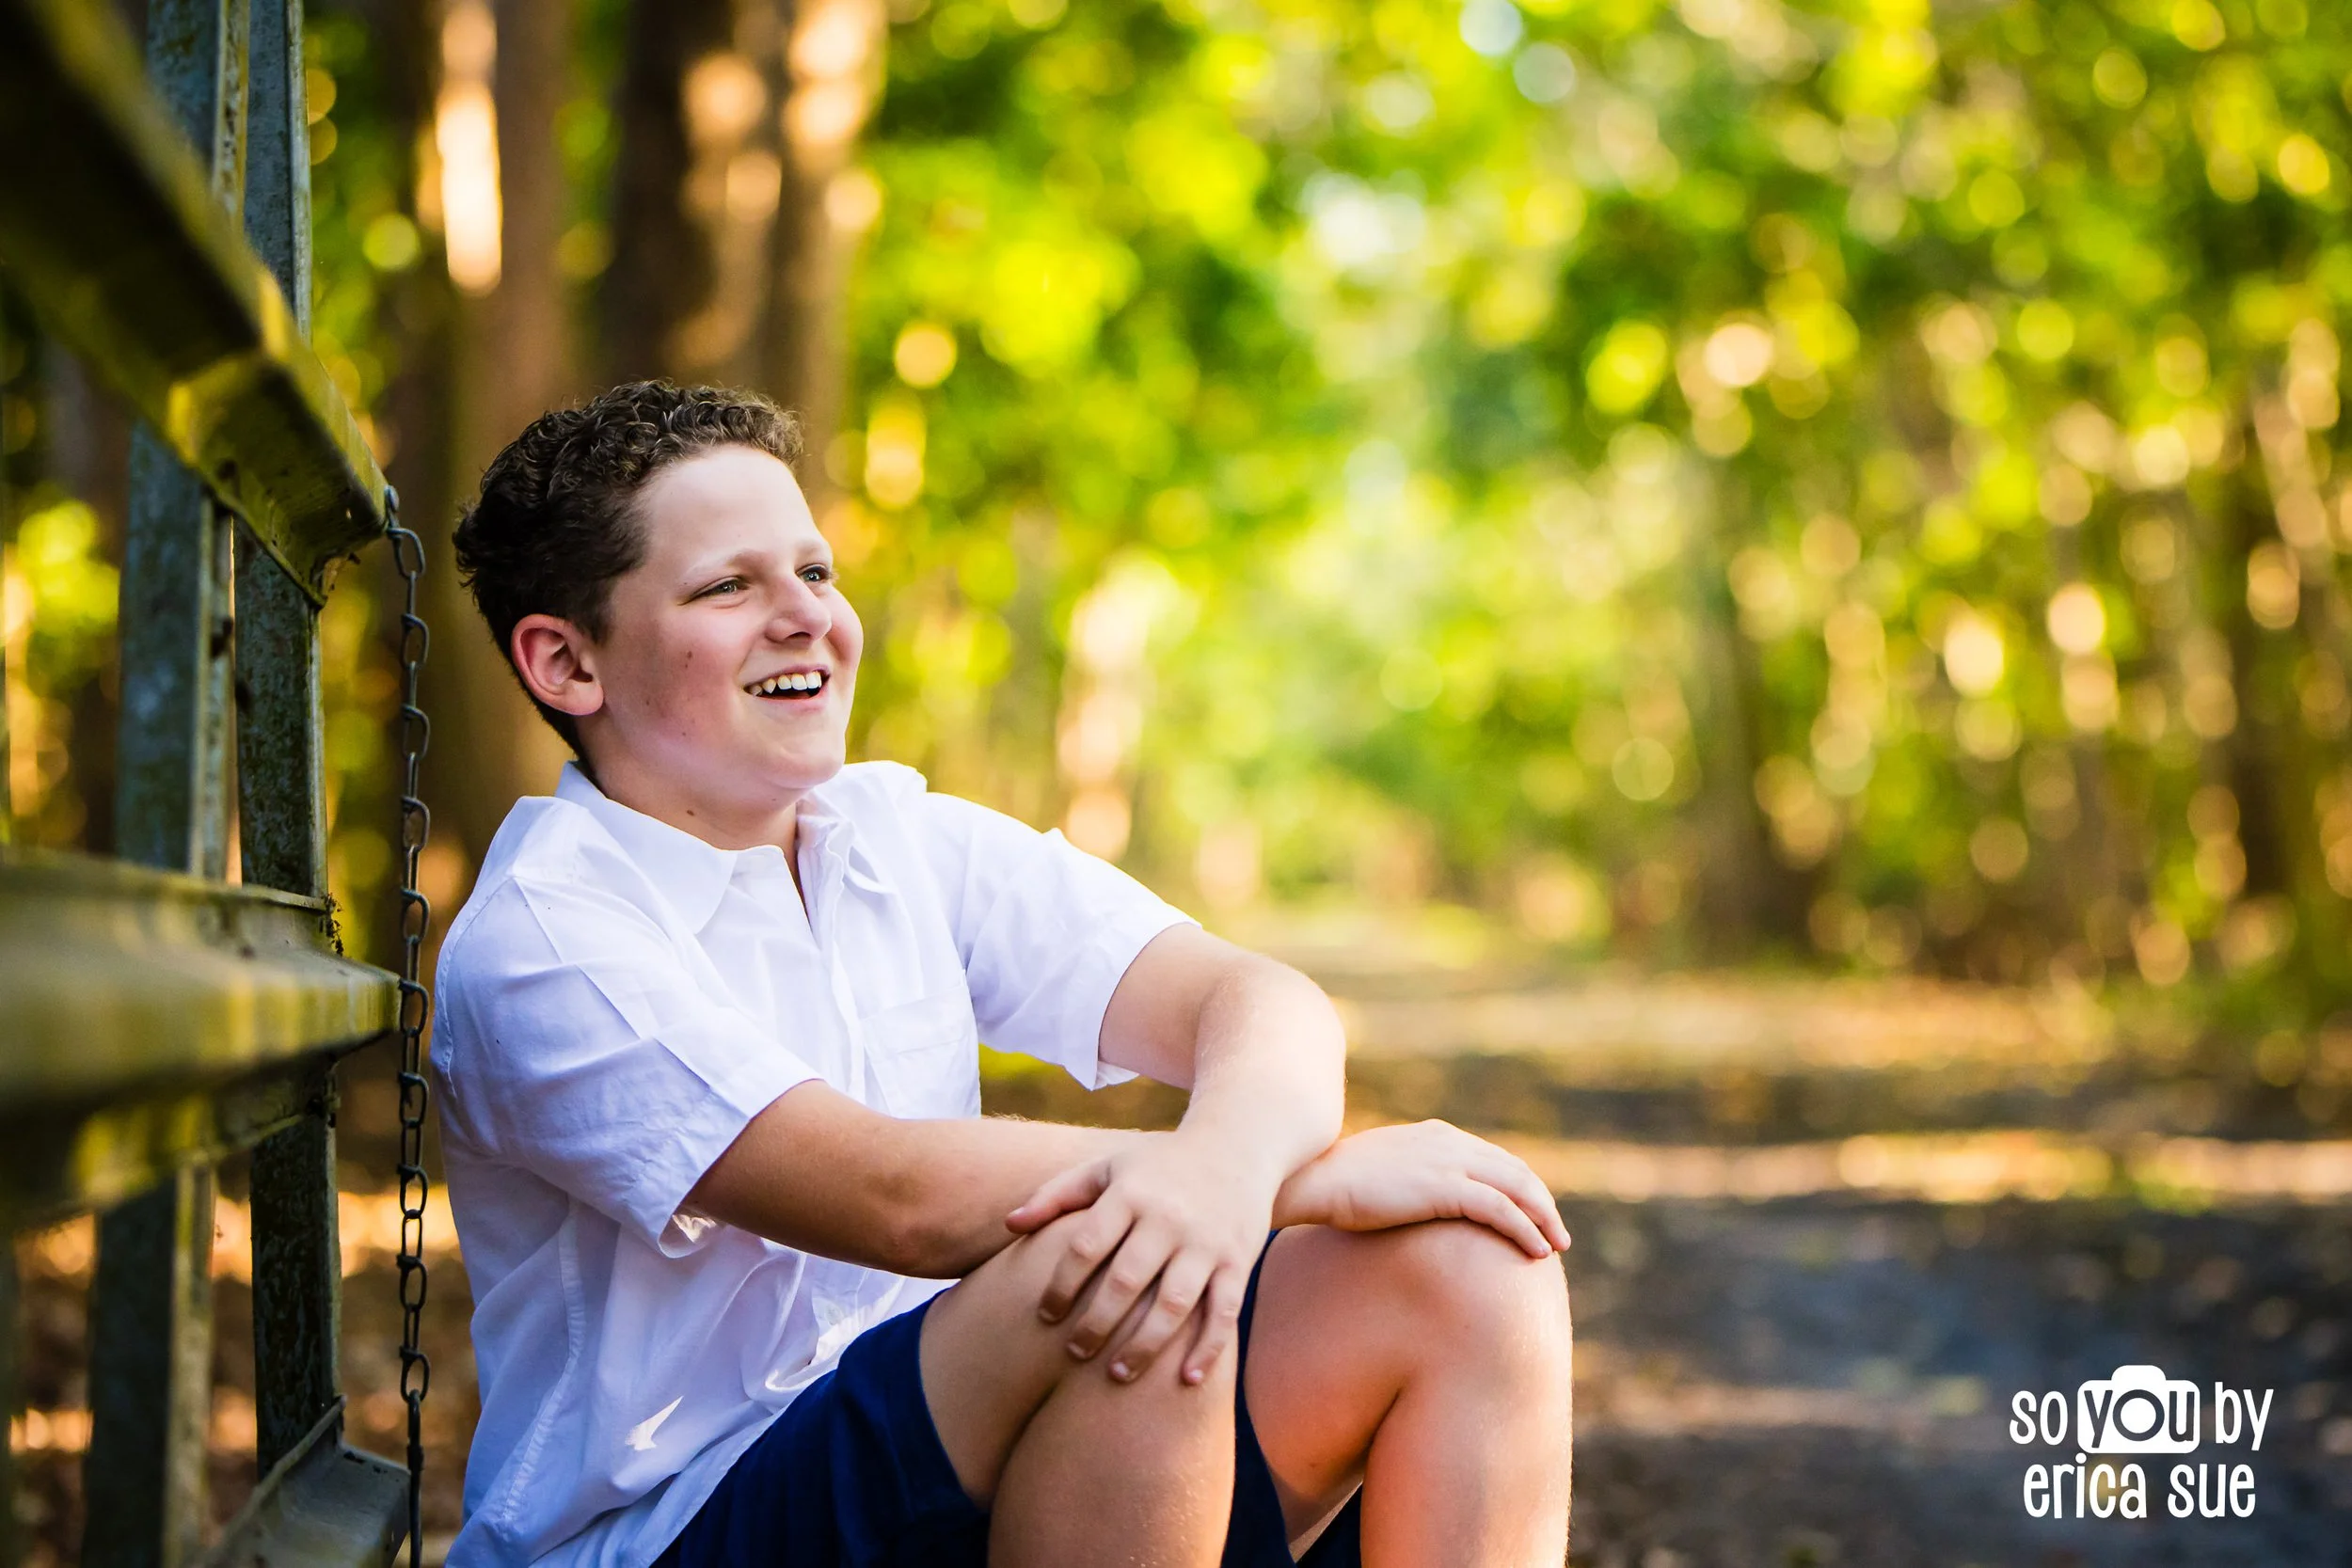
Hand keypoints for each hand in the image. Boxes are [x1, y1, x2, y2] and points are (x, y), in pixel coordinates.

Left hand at [1005, 1132, 1278, 1385]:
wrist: (1235, 1145)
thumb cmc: (1157, 1165)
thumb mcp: (1106, 1168)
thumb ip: (1056, 1195)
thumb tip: (1009, 1226)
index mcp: (1130, 1194)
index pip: (1086, 1247)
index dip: (1061, 1286)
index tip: (1045, 1317)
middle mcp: (1168, 1218)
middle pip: (1125, 1281)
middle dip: (1096, 1324)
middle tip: (1073, 1354)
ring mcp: (1206, 1242)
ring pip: (1172, 1303)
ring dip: (1144, 1344)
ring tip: (1117, 1374)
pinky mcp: (1237, 1260)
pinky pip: (1224, 1311)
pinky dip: (1208, 1348)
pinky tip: (1187, 1380)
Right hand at [1274, 1121, 1569, 1258]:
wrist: (1311, 1181)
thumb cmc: (1333, 1185)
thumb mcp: (1377, 1174)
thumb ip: (1404, 1180)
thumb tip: (1409, 1205)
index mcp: (1434, 1134)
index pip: (1493, 1158)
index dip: (1519, 1186)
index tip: (1532, 1214)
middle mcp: (1448, 1141)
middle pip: (1514, 1170)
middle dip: (1541, 1202)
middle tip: (1556, 1233)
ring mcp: (1447, 1162)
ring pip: (1516, 1188)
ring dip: (1543, 1218)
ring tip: (1556, 1246)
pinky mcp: (1444, 1187)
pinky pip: (1500, 1209)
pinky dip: (1525, 1229)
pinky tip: (1536, 1252)